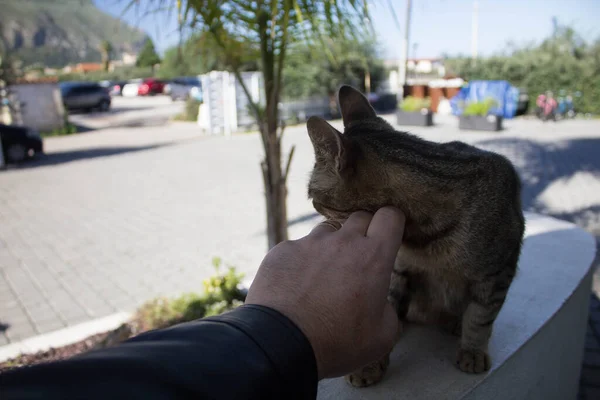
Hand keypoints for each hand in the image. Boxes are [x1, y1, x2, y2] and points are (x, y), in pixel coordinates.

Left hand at [245, 207, 405, 378]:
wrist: (281, 343)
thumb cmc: (336, 342)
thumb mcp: (382, 336)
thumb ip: (386, 307)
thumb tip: (377, 300)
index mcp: (373, 257)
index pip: (390, 216)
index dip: (392, 223)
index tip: (388, 236)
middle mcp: (342, 242)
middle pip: (359, 217)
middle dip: (363, 232)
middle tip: (359, 260)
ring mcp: (310, 243)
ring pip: (327, 230)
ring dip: (331, 246)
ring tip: (323, 276)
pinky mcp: (283, 250)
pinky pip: (298, 247)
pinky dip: (301, 261)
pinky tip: (295, 286)